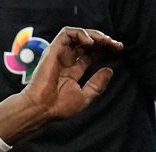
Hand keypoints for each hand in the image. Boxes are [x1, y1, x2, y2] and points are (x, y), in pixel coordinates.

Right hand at [0, 26, 123, 142]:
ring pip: (78, 35)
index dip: (105, 50)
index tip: (117, 50)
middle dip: (103, 41)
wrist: (41, 109)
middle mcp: (65, 62)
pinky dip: (81, 34)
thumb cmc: (57, 108)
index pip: (90, 54)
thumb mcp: (84, 97)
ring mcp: (59, 55)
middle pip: (87, 43)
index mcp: (71, 72)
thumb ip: (97, 84)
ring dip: (95, 35)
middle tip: (115, 45)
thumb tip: (108, 70)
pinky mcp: (53, 50)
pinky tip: (91, 42)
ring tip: (105, 42)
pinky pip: (67, 33)